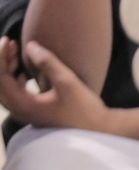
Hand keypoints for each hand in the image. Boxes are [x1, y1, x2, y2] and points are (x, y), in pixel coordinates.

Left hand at [0, 36, 117, 132]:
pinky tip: (23, 73)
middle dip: (2, 62)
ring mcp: (24, 113)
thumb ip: (47, 63)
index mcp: (23, 104)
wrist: (97, 129)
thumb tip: (30, 45)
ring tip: (16, 54)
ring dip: (7, 70)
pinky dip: (13, 80)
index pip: (1, 77)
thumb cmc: (84, 108)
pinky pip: (13, 94)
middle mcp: (18, 111)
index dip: (1, 56)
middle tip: (11, 44)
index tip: (8, 40)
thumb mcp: (67, 82)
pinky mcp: (32, 113)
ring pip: (4, 89)